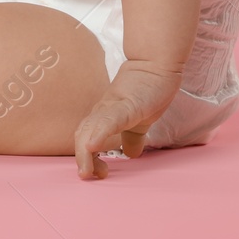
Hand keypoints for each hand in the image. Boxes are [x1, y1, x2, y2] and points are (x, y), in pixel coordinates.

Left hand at [72, 63, 181, 179]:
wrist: (157, 62)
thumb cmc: (148, 88)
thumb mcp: (139, 119)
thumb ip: (133, 136)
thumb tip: (131, 153)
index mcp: (105, 116)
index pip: (86, 137)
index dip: (85, 157)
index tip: (95, 174)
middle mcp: (103, 111)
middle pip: (82, 135)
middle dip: (81, 159)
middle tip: (87, 177)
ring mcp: (112, 107)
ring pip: (91, 129)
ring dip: (84, 152)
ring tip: (85, 171)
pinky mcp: (127, 104)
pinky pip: (109, 121)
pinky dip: (98, 134)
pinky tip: (92, 146)